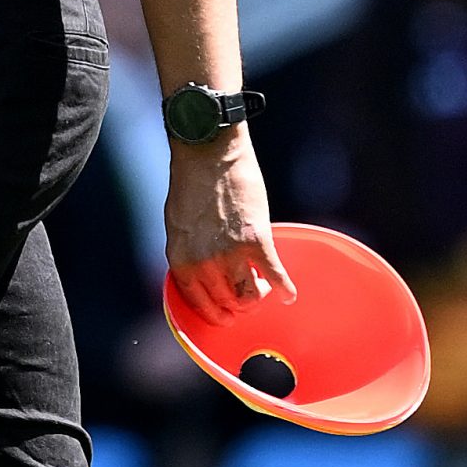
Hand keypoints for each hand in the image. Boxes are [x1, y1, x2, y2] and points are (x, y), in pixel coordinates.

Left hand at [165, 136, 293, 322]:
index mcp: (180, 258)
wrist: (209, 150)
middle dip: (238, 304)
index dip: (215, 313)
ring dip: (258, 294)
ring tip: (262, 285)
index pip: (197, 303)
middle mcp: (203, 262)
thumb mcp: (178, 223)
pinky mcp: (256, 240)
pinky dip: (284, 288)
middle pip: (226, 304)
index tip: (226, 315)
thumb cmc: (192, 181)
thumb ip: (189, 251)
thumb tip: (201, 273)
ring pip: (249, 296)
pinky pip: (275, 276)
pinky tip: (289, 293)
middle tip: (248, 293)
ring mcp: (230, 253)